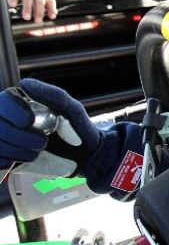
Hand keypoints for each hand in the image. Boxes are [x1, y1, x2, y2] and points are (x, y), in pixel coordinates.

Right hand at [0, 79, 143, 194]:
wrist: (84, 158)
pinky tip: (23, 159)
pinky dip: (7, 161)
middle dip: (19, 136)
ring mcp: (6, 139)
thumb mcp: (71, 109)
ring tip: (37, 151)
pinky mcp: (5, 157)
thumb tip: (24, 83)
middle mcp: (9, 119)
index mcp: (22, 103)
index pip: (3, 102)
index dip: (12, 111)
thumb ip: (52, 95)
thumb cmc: (79, 129)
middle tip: (43, 143)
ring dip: (17, 150)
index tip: (28, 121)